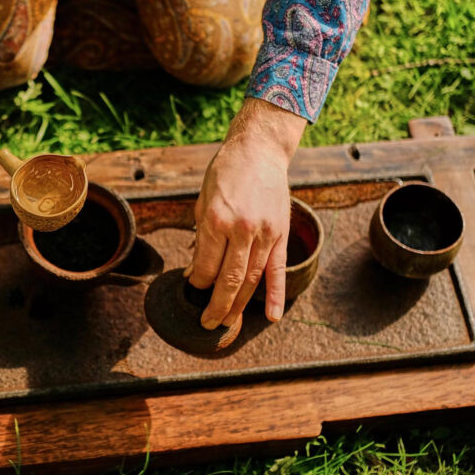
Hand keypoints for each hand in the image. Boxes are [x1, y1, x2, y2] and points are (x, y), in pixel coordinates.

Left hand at [185, 97, 306, 331]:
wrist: (259, 151)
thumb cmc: (225, 174)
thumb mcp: (204, 201)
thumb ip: (202, 237)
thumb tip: (197, 272)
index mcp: (216, 220)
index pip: (206, 266)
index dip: (199, 283)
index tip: (194, 288)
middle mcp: (240, 229)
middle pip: (229, 280)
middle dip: (216, 306)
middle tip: (207, 323)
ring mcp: (263, 233)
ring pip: (251, 280)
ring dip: (239, 306)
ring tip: (228, 323)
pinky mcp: (280, 234)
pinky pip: (277, 270)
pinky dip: (276, 295)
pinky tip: (272, 317)